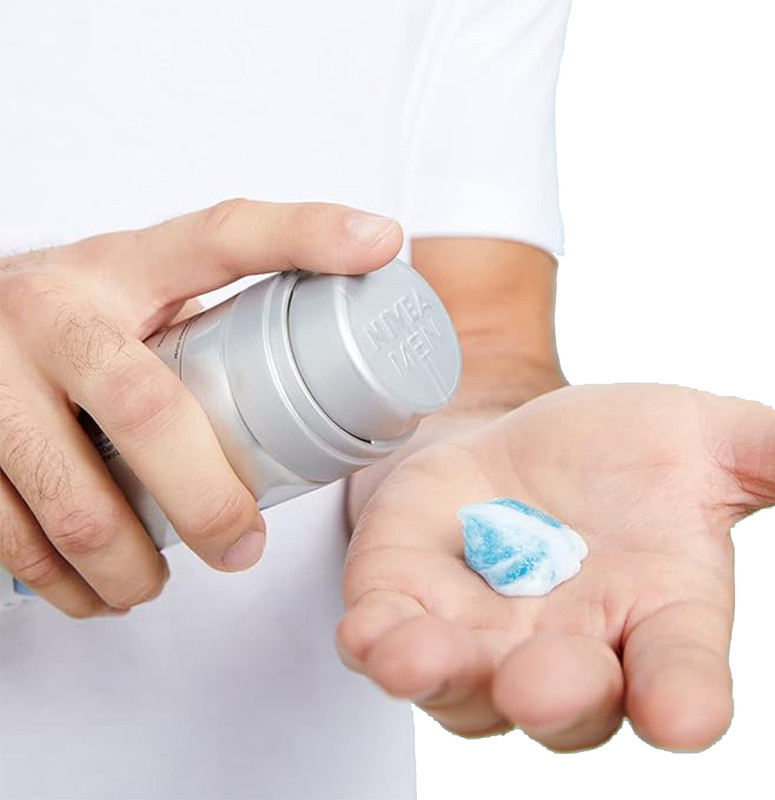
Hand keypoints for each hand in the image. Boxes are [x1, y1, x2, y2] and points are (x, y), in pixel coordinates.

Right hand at [0, 200, 401, 616]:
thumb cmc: (76, 320)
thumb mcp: (139, 293)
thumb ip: (214, 313)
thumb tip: (338, 341)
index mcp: (120, 266)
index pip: (225, 235)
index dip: (309, 233)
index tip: (379, 244)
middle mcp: (49, 310)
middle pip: (149, 412)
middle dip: (209, 501)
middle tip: (241, 546)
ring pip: (76, 502)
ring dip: (131, 565)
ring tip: (156, 583)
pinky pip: (10, 537)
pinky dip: (64, 583)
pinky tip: (95, 590)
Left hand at [338, 383, 774, 751]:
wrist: (514, 438)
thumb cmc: (614, 451)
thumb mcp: (699, 435)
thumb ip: (774, 452)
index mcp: (653, 615)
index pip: (679, 674)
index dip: (684, 698)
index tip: (685, 713)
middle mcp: (570, 647)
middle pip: (566, 702)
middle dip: (554, 693)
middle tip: (543, 680)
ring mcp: (481, 635)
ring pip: (464, 687)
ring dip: (444, 676)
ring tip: (420, 657)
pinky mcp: (408, 604)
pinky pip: (388, 643)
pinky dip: (377, 644)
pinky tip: (369, 633)